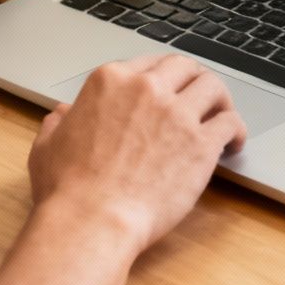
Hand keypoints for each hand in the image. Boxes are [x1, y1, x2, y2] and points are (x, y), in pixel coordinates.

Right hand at [27, 54, 246, 256]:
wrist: (93, 220)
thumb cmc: (68, 189)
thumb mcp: (48, 146)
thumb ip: (58, 124)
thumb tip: (61, 115)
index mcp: (111, 81)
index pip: (149, 64)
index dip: (163, 77)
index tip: (169, 90)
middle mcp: (147, 89)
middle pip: (184, 67)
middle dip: (194, 79)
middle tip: (200, 97)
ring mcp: (177, 114)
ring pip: (213, 86)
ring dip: (220, 99)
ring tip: (222, 114)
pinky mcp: (201, 144)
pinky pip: (230, 122)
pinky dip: (236, 129)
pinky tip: (234, 142)